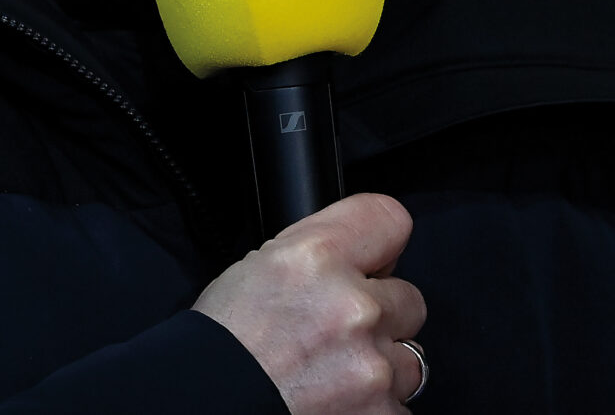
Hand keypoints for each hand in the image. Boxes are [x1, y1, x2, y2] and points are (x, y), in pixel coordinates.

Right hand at [192, 192, 427, 413]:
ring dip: (379, 365)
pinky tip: (334, 400)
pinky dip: (372, 406)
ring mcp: (371, 367)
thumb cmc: (223, 345)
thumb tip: (363, 257)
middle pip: (409, 297)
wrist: (204, 403)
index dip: (380, 244)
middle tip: (337, 332)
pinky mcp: (381, 412)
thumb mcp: (261, 266)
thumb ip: (322, 253)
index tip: (373, 260)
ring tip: (332, 373)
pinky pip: (399, 404)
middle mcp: (352, 307)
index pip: (391, 220)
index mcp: (317, 257)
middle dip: (380, 315)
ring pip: (409, 357)